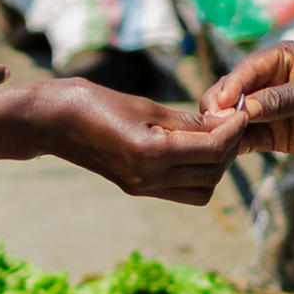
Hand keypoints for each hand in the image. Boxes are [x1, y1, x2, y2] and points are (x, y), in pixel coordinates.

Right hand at [34, 77, 243, 204]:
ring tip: (212, 136)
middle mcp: (149, 178)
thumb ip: (188, 120)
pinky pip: (181, 190)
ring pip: (201, 189)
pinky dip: (196, 173)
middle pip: (212, 173)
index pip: (212, 149)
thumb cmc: (96, 103)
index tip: (240, 111)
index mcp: (151, 153)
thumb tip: (228, 122)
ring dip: (214, 165)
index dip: (233, 129)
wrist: (53, 122)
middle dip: (228, 148)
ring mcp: (143, 187)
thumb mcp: (147, 106)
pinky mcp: (138, 188)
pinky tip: (192, 148)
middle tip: (230, 122)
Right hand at [201, 44, 293, 162]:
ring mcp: (271, 110)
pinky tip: (227, 152)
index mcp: (280, 58)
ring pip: (236, 118)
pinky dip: (236, 145)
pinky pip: (249, 139)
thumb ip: (279, 101)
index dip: (230, 88)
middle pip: (233, 94)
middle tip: (214, 125)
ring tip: (217, 141)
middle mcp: (270, 82)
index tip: (219, 105)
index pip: (245, 70)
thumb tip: (242, 111)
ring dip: (225, 128)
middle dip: (221, 108)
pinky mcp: (275, 135)